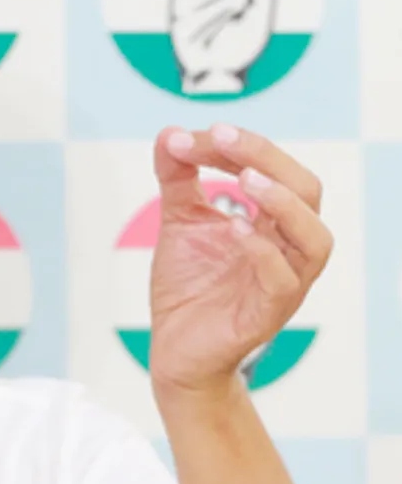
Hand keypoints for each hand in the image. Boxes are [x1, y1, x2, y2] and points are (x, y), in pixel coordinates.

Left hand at [147, 124, 331, 396]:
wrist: (174, 351)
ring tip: (245, 180)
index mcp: (274, 222)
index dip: (240, 147)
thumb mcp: (180, 223)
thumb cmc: (188, 288)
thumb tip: (170, 132)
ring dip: (281, 203)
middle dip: (265, 157)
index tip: (197, 135)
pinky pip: (282, 280)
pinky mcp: (268, 314)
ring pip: (313, 237)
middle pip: (305, 192)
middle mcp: (289, 249)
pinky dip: (263, 250)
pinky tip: (235, 229)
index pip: (275, 171)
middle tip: (222, 138)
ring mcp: (284, 282)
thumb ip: (178, 179)